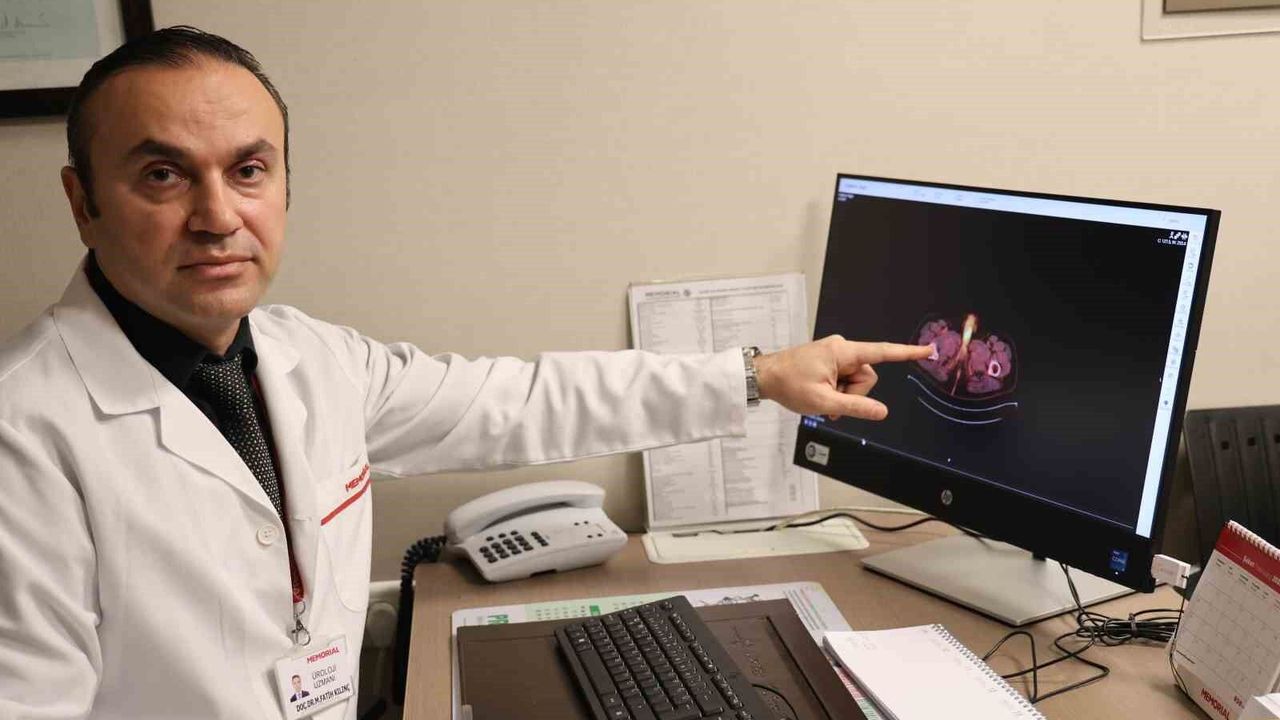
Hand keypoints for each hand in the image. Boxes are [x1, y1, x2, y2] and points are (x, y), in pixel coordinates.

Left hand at [753, 335, 932, 419]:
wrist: (764, 377)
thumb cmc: (788, 384)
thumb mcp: (824, 402)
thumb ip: (855, 407)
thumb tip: (881, 411)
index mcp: (843, 352)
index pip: (882, 352)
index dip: (907, 353)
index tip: (927, 350)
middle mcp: (842, 348)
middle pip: (867, 376)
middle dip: (854, 393)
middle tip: (831, 403)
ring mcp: (835, 354)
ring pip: (856, 381)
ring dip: (844, 395)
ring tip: (822, 400)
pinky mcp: (830, 360)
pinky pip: (845, 379)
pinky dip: (837, 391)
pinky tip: (822, 396)